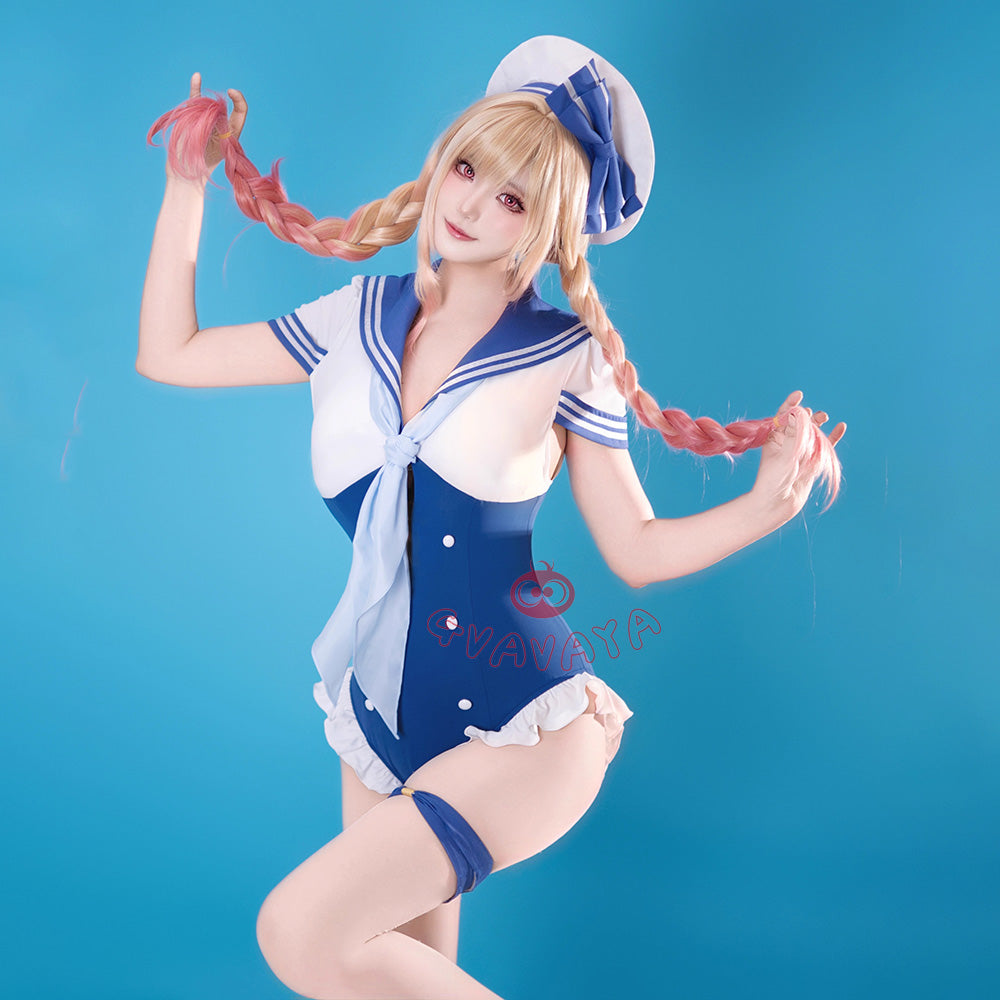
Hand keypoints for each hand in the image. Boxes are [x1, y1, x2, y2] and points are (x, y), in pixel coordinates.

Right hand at [166, 73, 247, 178]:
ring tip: (196, 131)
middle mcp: (221, 126)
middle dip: (215, 107)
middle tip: (206, 126)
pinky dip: (195, 89)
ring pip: (208, 104)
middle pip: (222, 107)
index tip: (231, 92)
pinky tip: (197, 77)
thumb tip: (216, 108)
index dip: (239, 100)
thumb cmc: (203, 168)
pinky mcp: (192, 119)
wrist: (185, 174)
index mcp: (232, 135)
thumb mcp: (218, 149)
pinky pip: (195, 101)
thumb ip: (220, 129)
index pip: (240, 113)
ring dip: (203, 106)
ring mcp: (206, 122)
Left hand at [751, 390, 845, 525]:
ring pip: (812, 432)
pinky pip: (825, 445)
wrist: (779, 503)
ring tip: (824, 417)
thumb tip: (798, 412)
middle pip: (799, 422)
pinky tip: (841, 427)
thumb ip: (794, 434)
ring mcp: (801, 451)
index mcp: (774, 438)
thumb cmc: (775, 479)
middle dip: (806, 414)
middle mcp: (787, 442)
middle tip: (812, 415)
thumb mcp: (784, 454)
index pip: (783, 416)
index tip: (799, 395)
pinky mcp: (812, 460)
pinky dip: (833, 436)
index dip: (791, 404)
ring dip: (819, 423)